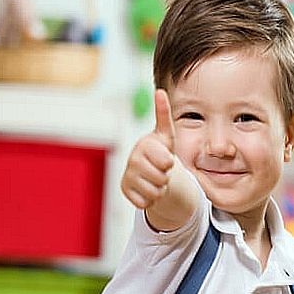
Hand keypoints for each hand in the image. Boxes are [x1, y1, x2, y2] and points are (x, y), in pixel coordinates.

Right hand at [121, 89, 176, 209]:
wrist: (151, 169)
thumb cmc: (160, 150)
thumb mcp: (167, 135)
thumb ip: (164, 115)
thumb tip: (160, 91)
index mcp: (144, 144)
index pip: (166, 162)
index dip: (169, 163)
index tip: (165, 156)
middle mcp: (132, 159)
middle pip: (161, 178)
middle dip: (166, 177)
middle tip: (161, 169)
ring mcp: (127, 175)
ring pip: (155, 192)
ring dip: (160, 188)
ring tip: (156, 177)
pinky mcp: (124, 190)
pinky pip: (145, 202)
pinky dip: (150, 199)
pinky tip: (147, 187)